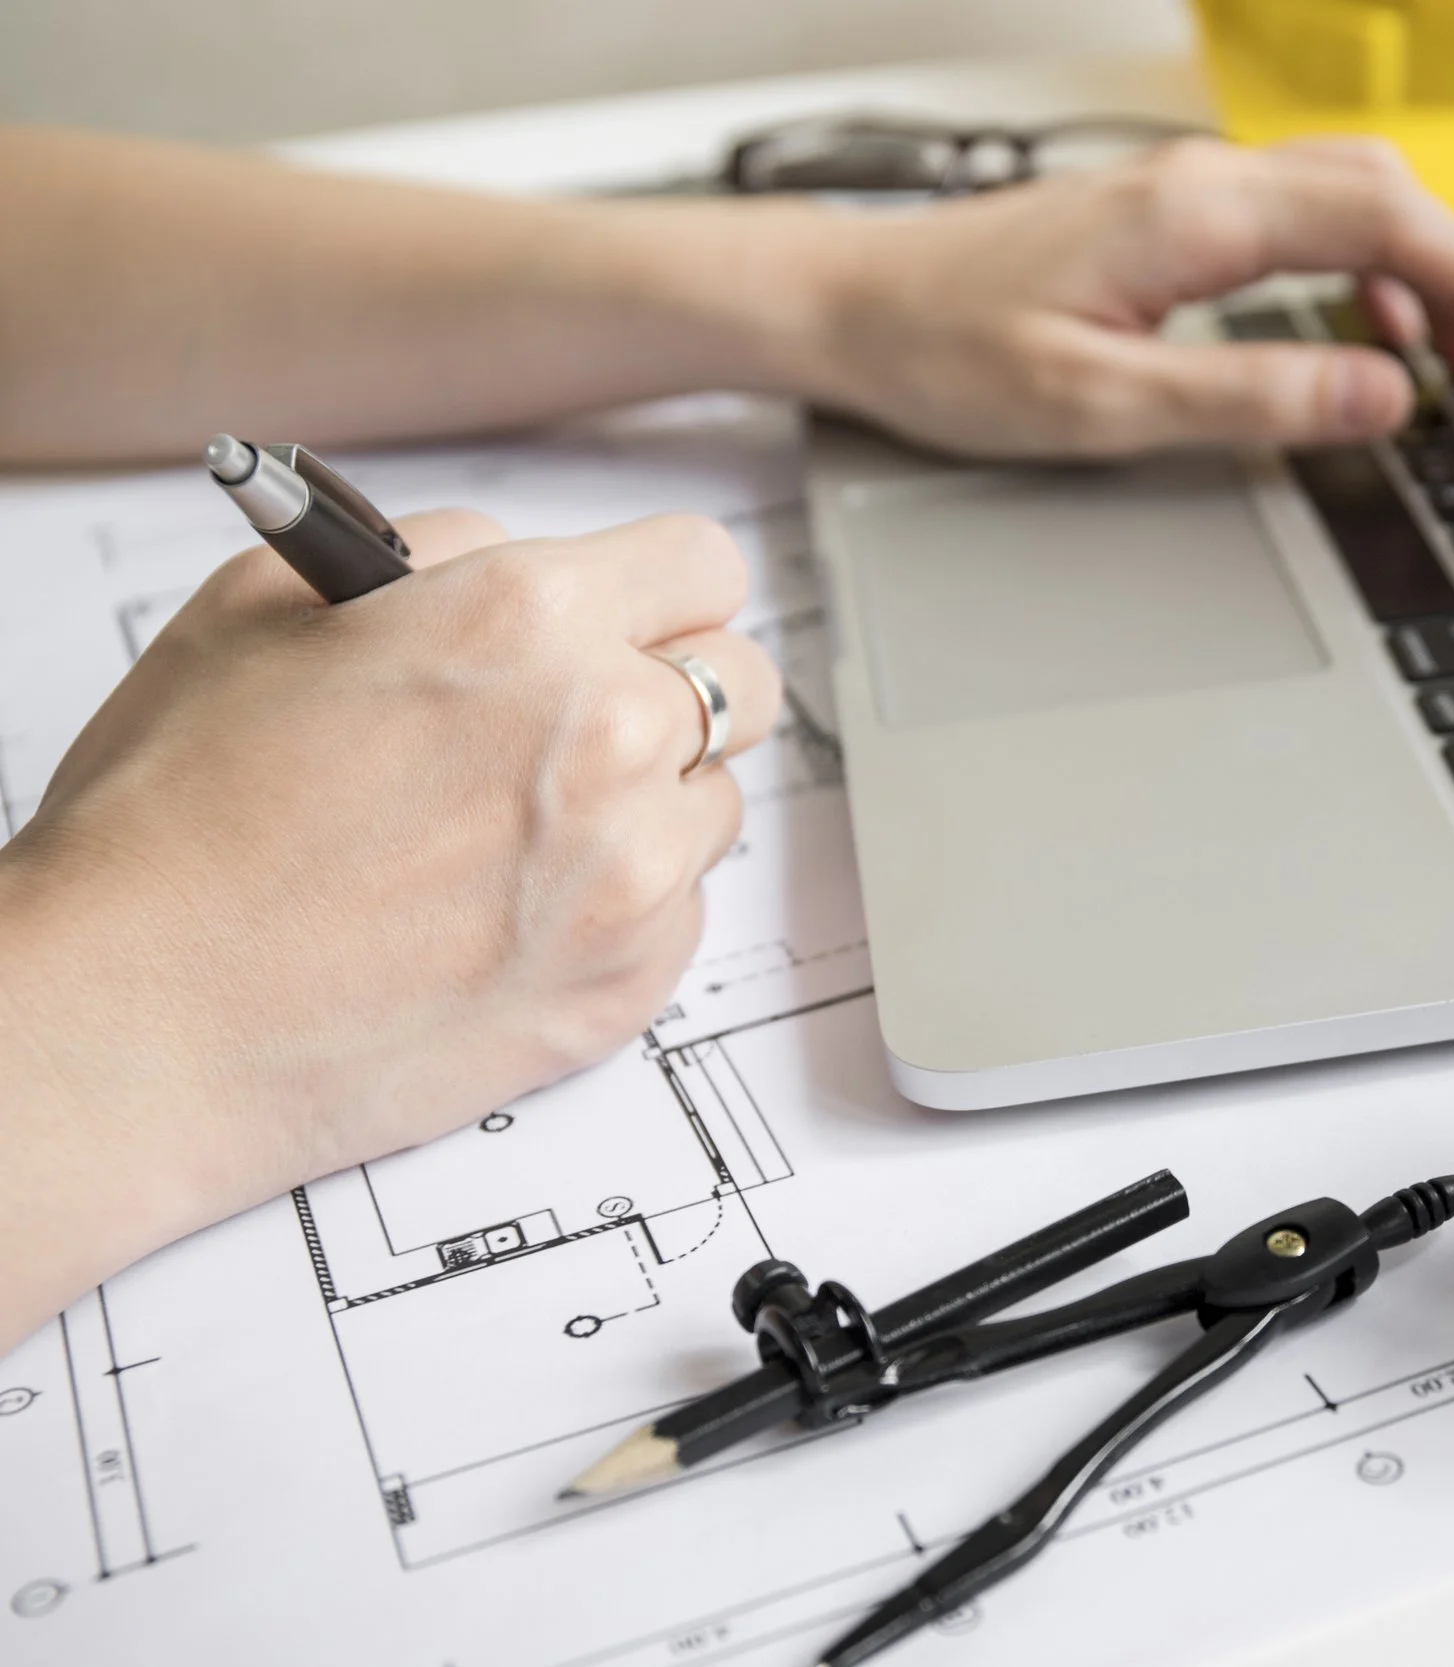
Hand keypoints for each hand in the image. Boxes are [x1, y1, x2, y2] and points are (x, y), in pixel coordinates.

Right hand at [0, 510, 781, 1346]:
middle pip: (742, 680)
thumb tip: (508, 554)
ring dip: (646, 802)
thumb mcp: (267, 607)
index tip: (629, 613)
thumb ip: (431, 556)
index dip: (657, 584)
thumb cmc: (176, 823)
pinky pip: (681, 909)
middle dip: (672, 684)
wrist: (142, 1022)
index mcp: (529, 621)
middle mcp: (610, 739)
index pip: (704, 561)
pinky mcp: (632, 981)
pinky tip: (507, 909)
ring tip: (512, 830)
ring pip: (713, 801)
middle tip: (578, 719)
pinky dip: (621, 904)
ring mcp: (635, 873)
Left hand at [773, 137, 1453, 457]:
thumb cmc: (947, 351)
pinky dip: (1379, 282)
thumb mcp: (1100, 404)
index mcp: (1199, 216)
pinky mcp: (1178, 221)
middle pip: (1402, 207)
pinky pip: (1315, 229)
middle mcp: (1207, 184)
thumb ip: (1251, 397)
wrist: (850, 306)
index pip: (1395, 231)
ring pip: (1366, 211)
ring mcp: (1195, 194)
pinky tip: (1388, 347)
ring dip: (1446, 285)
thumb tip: (1384, 397)